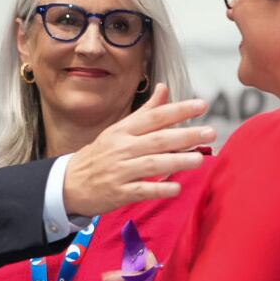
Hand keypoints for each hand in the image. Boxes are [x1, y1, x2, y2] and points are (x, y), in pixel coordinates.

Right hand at [63, 84, 211, 216]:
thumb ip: (145, 112)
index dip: (178, 110)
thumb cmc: (100, 155)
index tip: (202, 105)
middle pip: (157, 139)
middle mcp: (122, 148)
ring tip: (199, 159)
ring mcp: (119, 170)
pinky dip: (159, 188)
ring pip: (152, 163)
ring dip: (177, 160)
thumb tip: (164, 88)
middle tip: (210, 132)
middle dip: (185, 135)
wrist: (69, 183)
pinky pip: (142, 190)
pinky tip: (176, 187)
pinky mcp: (119, 192)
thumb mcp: (119, 130)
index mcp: (123, 130)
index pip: (154, 116)